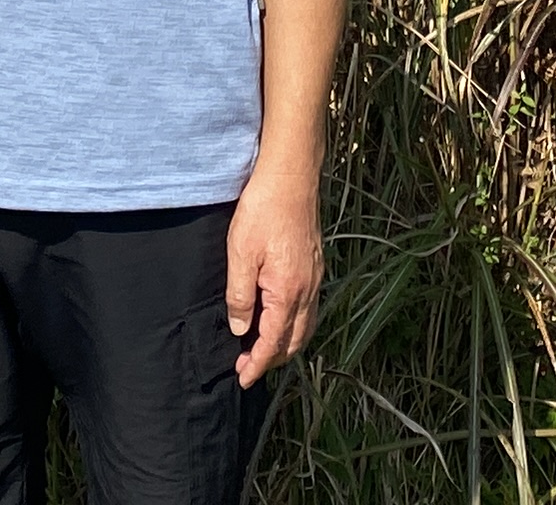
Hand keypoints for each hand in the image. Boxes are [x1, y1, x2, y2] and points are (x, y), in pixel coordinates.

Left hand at [223, 157, 322, 386]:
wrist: (291, 176)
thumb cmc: (263, 209)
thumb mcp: (240, 253)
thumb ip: (240, 296)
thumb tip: (241, 328)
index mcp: (288, 291)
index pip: (273, 342)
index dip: (258, 364)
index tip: (244, 378)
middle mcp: (308, 290)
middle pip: (294, 340)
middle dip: (272, 359)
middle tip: (248, 367)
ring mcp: (315, 277)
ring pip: (305, 326)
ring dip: (285, 344)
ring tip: (263, 349)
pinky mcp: (316, 265)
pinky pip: (309, 308)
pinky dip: (295, 324)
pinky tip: (281, 317)